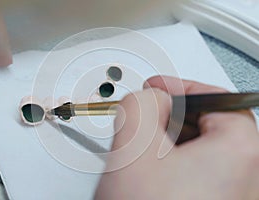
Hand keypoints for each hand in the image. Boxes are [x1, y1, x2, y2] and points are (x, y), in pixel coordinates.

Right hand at [95, 76, 258, 199]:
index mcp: (242, 152)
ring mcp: (236, 195)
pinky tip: (154, 178)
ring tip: (144, 158)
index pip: (217, 99)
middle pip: (209, 125)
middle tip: (145, 123)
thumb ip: (141, 105)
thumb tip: (151, 98)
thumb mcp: (134, 149)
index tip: (158, 89)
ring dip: (169, 145)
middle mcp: (250, 177)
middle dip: (170, 119)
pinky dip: (174, 167)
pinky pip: (198, 174)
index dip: (180, 88)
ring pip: (200, 150)